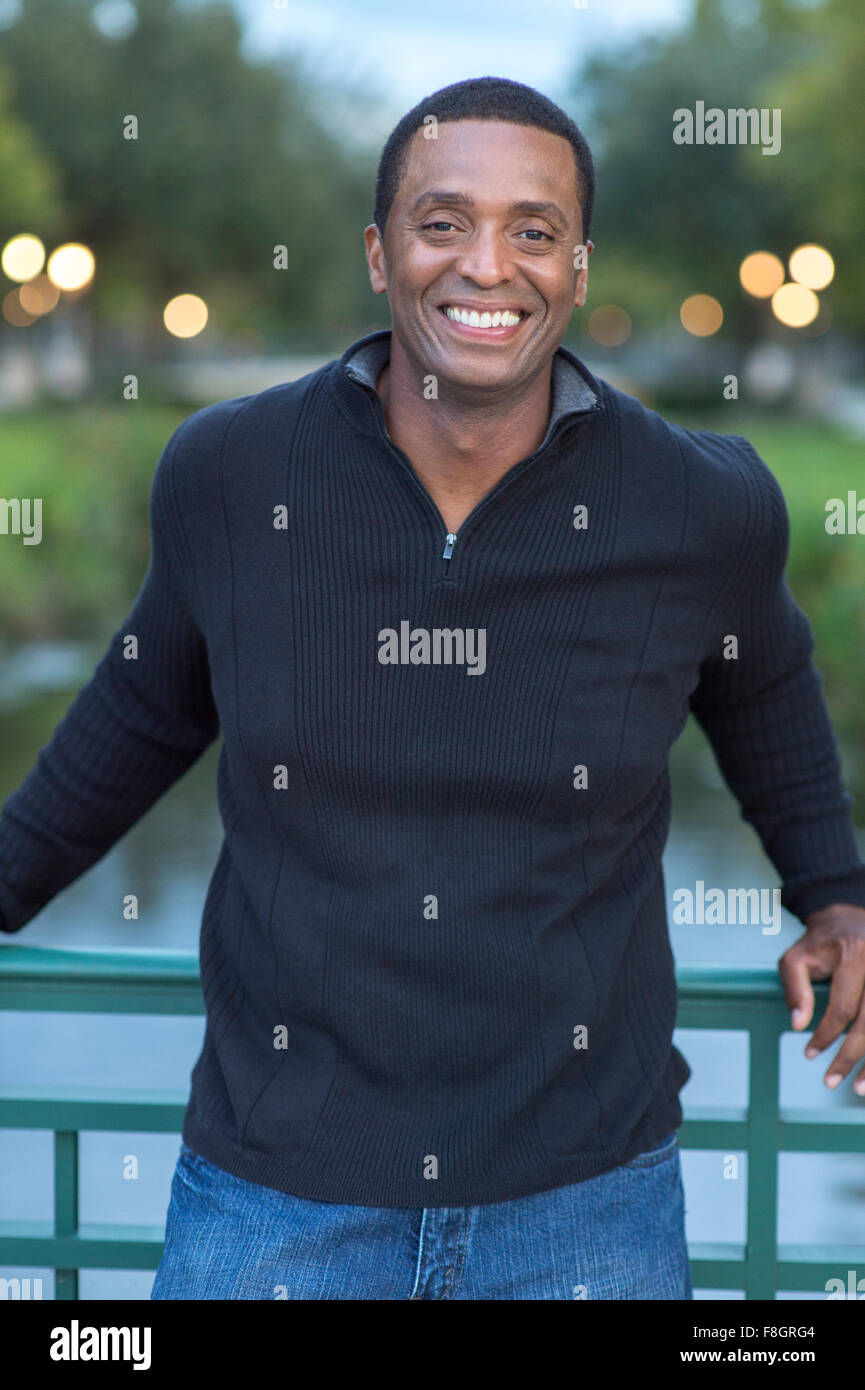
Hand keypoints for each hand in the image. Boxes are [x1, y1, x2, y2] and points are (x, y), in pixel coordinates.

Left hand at [778, 902, 864, 1094]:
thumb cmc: (821, 942)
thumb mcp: (796, 956)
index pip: (842, 1007)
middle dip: (851, 1057)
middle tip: (831, 1081)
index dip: (826, 1035)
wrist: (850, 917)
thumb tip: (798, 1025)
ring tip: (860, 1090)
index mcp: (855, 955)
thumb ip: (794, 989)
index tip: (809, 1054)